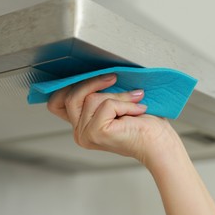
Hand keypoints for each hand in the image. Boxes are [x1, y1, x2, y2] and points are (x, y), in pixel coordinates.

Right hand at [47, 73, 184, 167]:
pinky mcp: (96, 132)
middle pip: (69, 96)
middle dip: (93, 83)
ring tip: (135, 100)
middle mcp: (79, 134)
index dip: (67, 86)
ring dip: (118, 96)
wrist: (159, 142)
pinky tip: (138, 110)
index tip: (92, 77)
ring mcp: (85, 135)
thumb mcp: (113, 104)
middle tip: (114, 78)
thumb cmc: (142, 124)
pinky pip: (107, 104)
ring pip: (91, 98)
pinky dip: (125, 103)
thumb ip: (97, 94)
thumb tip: (89, 71)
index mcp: (81, 127)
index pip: (56, 103)